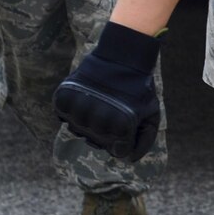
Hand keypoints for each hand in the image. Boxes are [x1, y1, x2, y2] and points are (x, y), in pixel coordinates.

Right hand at [54, 21, 162, 160]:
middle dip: (106, 131)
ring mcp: (80, 108)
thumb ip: (143, 141)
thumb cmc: (139, 87)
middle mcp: (98, 120)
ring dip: (88, 121)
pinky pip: (62, 116)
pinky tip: (84, 98)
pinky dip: (71, 111)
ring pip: (78, 131)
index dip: (125, 139)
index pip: (118, 152)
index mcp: (121, 127)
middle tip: (114, 109)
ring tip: (99, 102)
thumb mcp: (151, 114)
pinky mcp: (65, 97)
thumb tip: (128, 159)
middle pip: (97, 143)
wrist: (122, 56)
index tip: (128, 122)